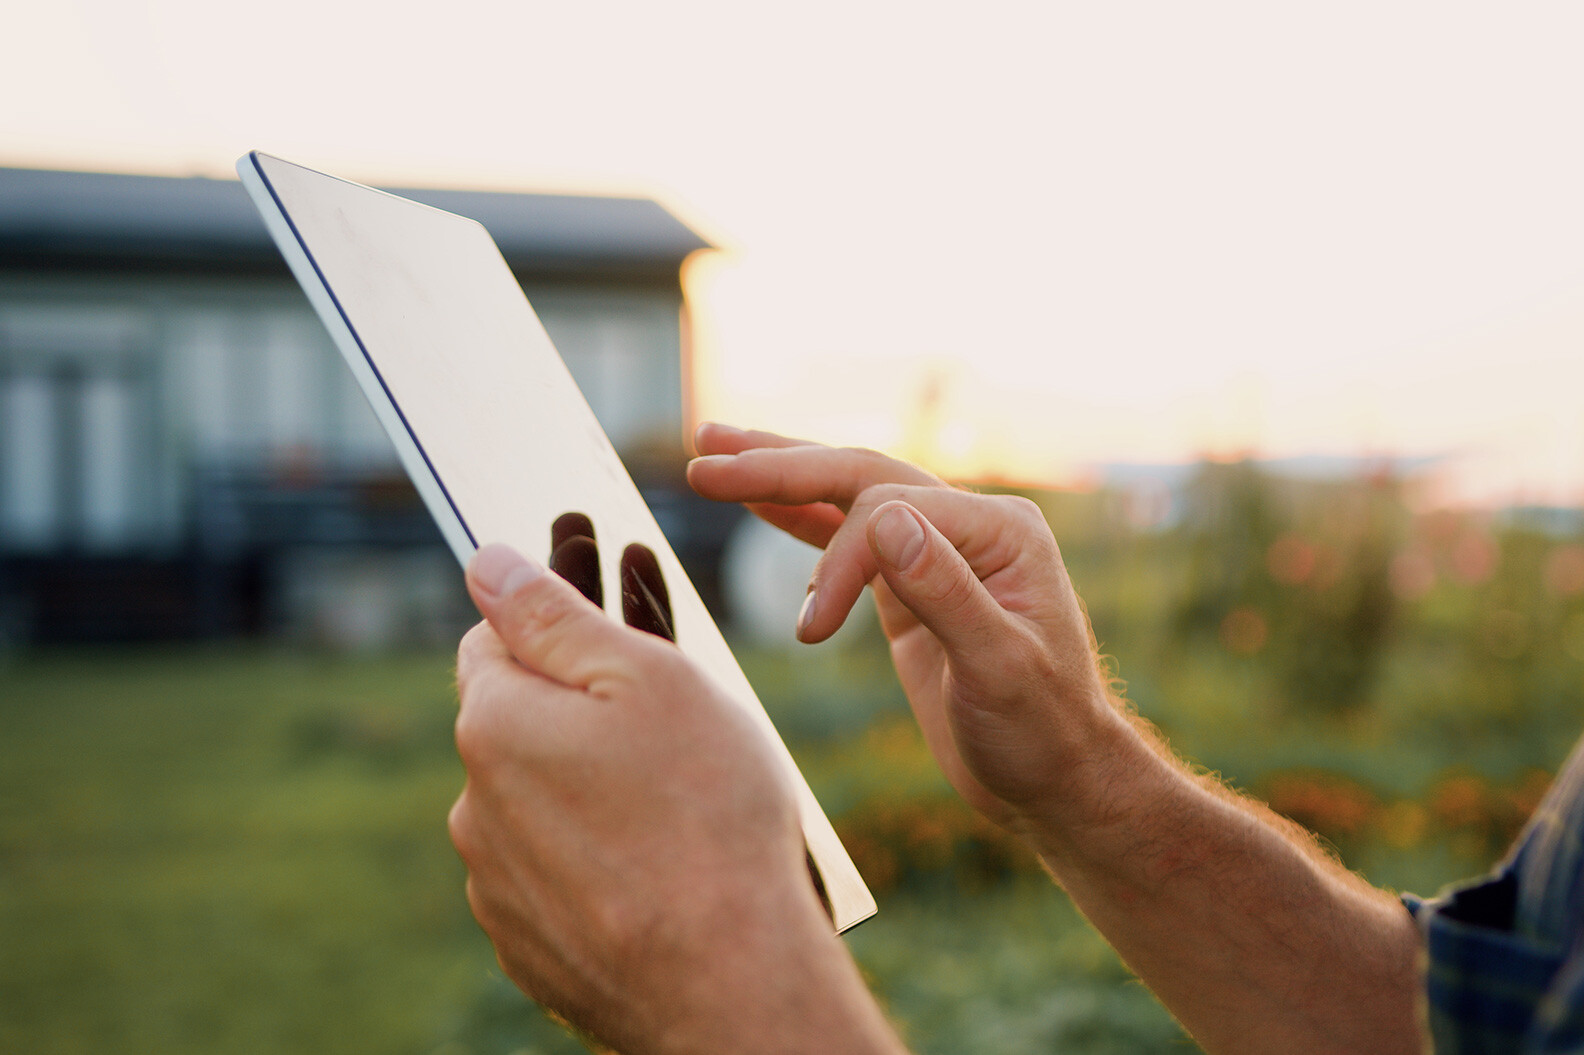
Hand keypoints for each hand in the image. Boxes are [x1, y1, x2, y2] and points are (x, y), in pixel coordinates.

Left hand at [449, 535, 902, 1054]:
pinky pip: (555, 875)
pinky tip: (660, 865)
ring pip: (540, 803)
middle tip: (672, 722)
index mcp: (495, 725)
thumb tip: (485, 564)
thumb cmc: (708, 815)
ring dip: (590, 786)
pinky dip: (596, 860)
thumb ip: (556, 615)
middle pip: (521, 723)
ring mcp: (498, 886)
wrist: (731, 983)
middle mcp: (475, 806)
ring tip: (681, 804)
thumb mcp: (647, 678)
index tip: (615, 629)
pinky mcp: (529, 946)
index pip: (494, 639)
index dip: (558, 623)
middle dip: (581, 708)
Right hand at [688, 424, 1132, 833]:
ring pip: (848, 493)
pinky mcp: (911, 584)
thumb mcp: (1000, 669)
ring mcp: (939, 550)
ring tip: (711, 450)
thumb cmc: (1040, 732)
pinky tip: (755, 505)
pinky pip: (848, 535)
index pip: (893, 510)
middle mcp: (971, 524)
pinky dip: (798, 519)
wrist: (1055, 778)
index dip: (841, 559)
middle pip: (861, 474)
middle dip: (780, 465)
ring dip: (779, 474)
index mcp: (1001, 530)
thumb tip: (887, 519)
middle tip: (706, 457)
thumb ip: (946, 592)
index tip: (812, 629)